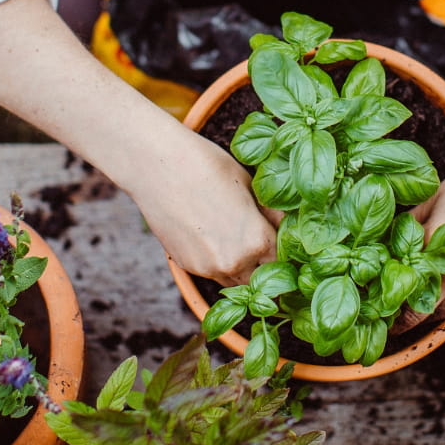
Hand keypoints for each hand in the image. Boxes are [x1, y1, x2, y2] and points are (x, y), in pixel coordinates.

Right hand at [125, 127, 277, 285]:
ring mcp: (208, 268)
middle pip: (261, 277)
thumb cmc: (206, 165)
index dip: (285, 250)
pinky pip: (212, 272)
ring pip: (235, 280)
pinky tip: (212, 235)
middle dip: (265, 263)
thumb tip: (287, 226)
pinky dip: (217, 261)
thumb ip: (270, 213)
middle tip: (262, 242)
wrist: (157, 165)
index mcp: (257, 240)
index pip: (283, 259)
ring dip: (242, 267)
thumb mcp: (249, 184)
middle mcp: (234, 262)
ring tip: (236, 239)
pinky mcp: (187, 266)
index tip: (282, 241)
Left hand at [400, 144, 444, 379]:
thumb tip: (387, 242)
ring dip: (428, 319)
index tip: (364, 302)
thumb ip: (409, 223)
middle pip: (416, 305)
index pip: (394, 282)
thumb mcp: (432, 196)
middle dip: (396, 314)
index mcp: (428, 248)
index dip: (377, 294)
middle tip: (378, 321)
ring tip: (409, 324)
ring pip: (444, 315)